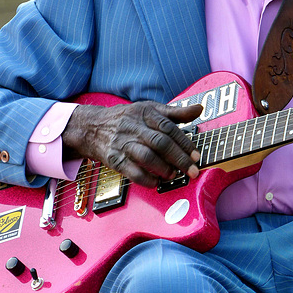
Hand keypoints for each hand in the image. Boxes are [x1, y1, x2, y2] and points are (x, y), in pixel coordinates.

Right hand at [62, 100, 201, 187]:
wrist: (93, 127)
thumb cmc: (128, 118)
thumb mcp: (150, 109)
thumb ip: (175, 112)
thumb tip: (199, 109)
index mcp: (146, 113)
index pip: (168, 127)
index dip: (184, 142)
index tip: (196, 155)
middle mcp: (135, 127)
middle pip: (160, 142)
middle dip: (178, 158)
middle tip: (192, 170)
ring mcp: (124, 143)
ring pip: (146, 156)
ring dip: (163, 168)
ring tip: (175, 175)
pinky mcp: (115, 159)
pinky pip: (131, 172)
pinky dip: (146, 179)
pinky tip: (157, 183)